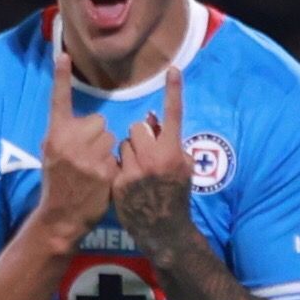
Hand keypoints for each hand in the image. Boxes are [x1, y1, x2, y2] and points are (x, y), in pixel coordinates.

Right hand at [36, 41, 116, 245]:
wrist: (61, 216)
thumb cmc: (57, 183)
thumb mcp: (51, 155)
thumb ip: (64, 135)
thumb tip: (82, 123)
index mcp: (55, 135)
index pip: (59, 101)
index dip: (61, 77)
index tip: (64, 54)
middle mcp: (69, 143)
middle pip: (99, 121)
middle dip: (97, 136)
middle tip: (87, 156)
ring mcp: (87, 157)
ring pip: (111, 138)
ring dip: (107, 150)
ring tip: (94, 169)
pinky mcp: (104, 171)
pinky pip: (118, 156)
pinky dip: (114, 166)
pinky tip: (101, 180)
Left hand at [112, 62, 191, 242]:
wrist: (163, 230)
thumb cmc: (176, 197)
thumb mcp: (184, 169)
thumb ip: (173, 144)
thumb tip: (158, 124)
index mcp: (173, 152)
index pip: (173, 115)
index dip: (174, 91)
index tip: (172, 70)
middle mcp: (154, 158)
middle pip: (138, 128)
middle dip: (140, 136)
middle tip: (144, 152)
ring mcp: (135, 170)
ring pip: (124, 143)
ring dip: (128, 151)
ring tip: (136, 171)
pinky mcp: (119, 182)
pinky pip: (116, 161)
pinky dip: (120, 168)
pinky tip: (128, 184)